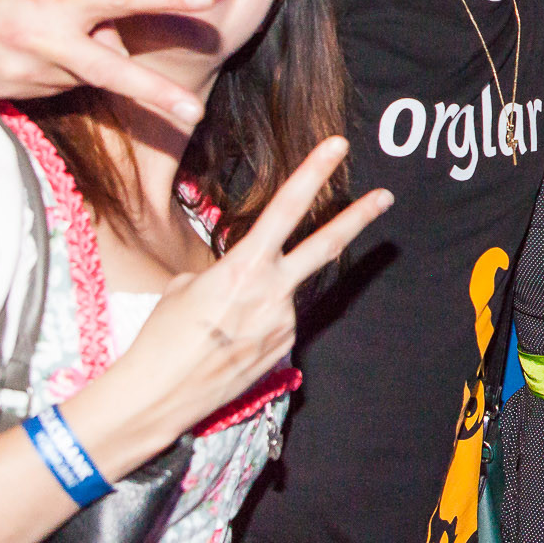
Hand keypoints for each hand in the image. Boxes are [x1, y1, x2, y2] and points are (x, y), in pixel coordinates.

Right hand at [0, 0, 214, 126]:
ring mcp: (26, 73)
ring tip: (41, 32)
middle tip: (195, 111)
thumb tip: (116, 35)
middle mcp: (43, 40)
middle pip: (111, 71)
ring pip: (84, 75)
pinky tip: (26, 50)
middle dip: (156, 94)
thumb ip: (80, 6)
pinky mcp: (13, 94)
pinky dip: (56, 70)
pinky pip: (57, 85)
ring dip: (83, 59)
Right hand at [106, 138, 392, 443]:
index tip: (338, 146)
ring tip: (219, 323)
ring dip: (263, 295)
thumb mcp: (185, 288)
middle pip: (326, 244)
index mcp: (244, 267)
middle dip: (358, 218)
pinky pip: (277, 319)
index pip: (285, 208)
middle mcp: (273, 291)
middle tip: (385, 196)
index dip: (313, 172)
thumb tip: (240, 277)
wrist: (158, 396)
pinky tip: (227, 341)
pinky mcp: (284, 346)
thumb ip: (224, 271)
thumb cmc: (161, 337)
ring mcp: (284, 321)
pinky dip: (257, 320)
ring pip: (284, 290)